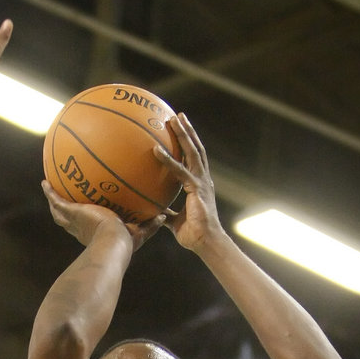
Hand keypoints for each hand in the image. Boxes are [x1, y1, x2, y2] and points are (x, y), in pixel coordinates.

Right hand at [42, 180, 164, 251]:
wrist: (113, 245)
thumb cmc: (125, 245)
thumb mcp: (140, 233)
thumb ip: (150, 224)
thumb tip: (163, 216)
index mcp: (95, 232)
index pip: (88, 226)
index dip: (85, 220)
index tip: (86, 214)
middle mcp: (82, 228)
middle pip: (69, 220)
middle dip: (65, 211)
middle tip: (62, 201)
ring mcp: (75, 221)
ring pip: (59, 211)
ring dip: (54, 201)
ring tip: (49, 189)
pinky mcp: (72, 213)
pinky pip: (57, 200)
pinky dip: (50, 192)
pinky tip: (45, 182)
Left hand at [154, 113, 221, 250]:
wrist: (205, 243)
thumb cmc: (193, 235)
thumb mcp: (174, 221)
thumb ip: (166, 212)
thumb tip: (154, 210)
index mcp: (199, 185)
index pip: (194, 159)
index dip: (188, 144)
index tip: (180, 130)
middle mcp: (203, 179)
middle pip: (195, 149)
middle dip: (187, 131)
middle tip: (177, 116)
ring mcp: (201, 182)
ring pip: (192, 152)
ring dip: (183, 134)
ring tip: (173, 119)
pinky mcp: (196, 189)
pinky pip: (180, 171)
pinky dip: (168, 159)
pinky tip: (156, 149)